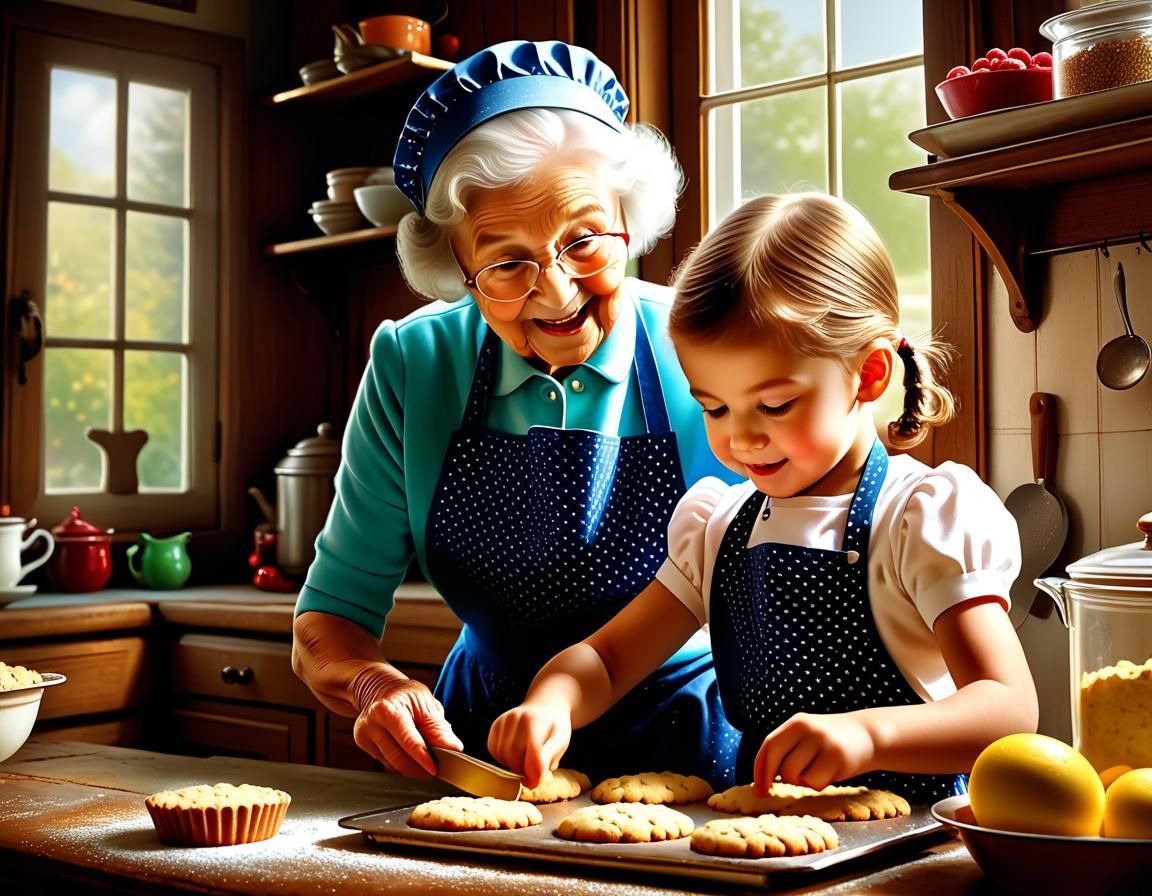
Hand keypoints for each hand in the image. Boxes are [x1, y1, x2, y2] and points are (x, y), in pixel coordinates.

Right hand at [352, 676, 462, 777]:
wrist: (380, 689)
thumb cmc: (406, 695)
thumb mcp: (426, 703)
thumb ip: (437, 727)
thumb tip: (453, 747)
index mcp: (387, 709)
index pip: (408, 740)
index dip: (423, 758)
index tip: (435, 769)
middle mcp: (371, 722)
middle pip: (398, 758)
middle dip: (420, 768)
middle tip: (437, 769)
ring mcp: (364, 734)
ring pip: (392, 765)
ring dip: (413, 769)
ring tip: (426, 760)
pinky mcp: (363, 744)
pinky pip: (387, 764)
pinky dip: (402, 765)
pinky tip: (409, 756)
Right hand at [487, 703, 571, 787]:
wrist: (545, 707)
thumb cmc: (554, 726)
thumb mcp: (561, 740)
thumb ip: (550, 758)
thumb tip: (535, 778)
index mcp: (536, 720)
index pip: (533, 755)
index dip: (535, 774)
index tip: (537, 782)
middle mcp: (516, 717)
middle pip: (514, 756)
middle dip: (523, 770)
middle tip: (532, 771)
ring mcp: (504, 720)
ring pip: (502, 755)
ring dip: (513, 765)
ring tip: (525, 761)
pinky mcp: (495, 725)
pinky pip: (494, 750)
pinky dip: (504, 758)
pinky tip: (515, 754)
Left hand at [754, 712, 875, 792]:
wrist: (868, 734)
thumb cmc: (830, 741)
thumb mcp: (806, 735)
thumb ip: (786, 749)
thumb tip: (762, 780)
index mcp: (796, 723)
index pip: (769, 747)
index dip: (760, 770)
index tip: (759, 789)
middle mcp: (808, 729)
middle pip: (782, 767)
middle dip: (785, 780)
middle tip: (797, 779)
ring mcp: (823, 742)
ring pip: (797, 777)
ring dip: (804, 782)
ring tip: (818, 770)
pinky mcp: (837, 757)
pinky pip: (815, 783)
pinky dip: (819, 784)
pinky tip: (830, 772)